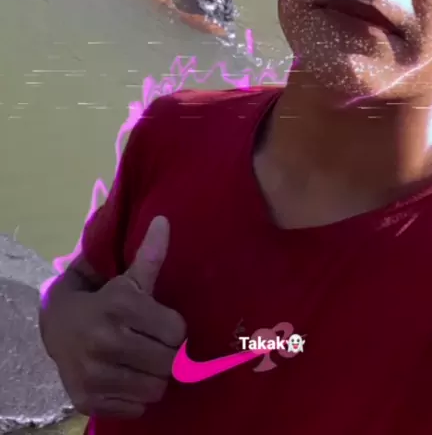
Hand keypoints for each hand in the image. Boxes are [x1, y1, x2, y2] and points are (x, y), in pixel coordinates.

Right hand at [55, 217, 185, 417]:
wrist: (56, 326)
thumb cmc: (102, 299)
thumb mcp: (126, 278)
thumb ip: (150, 255)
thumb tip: (164, 221)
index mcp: (120, 306)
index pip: (177, 332)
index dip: (174, 328)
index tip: (161, 323)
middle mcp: (106, 341)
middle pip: (169, 363)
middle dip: (166, 354)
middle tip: (153, 343)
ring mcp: (95, 375)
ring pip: (155, 389)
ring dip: (154, 376)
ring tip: (141, 360)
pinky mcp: (89, 400)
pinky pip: (136, 407)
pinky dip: (135, 396)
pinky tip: (125, 376)